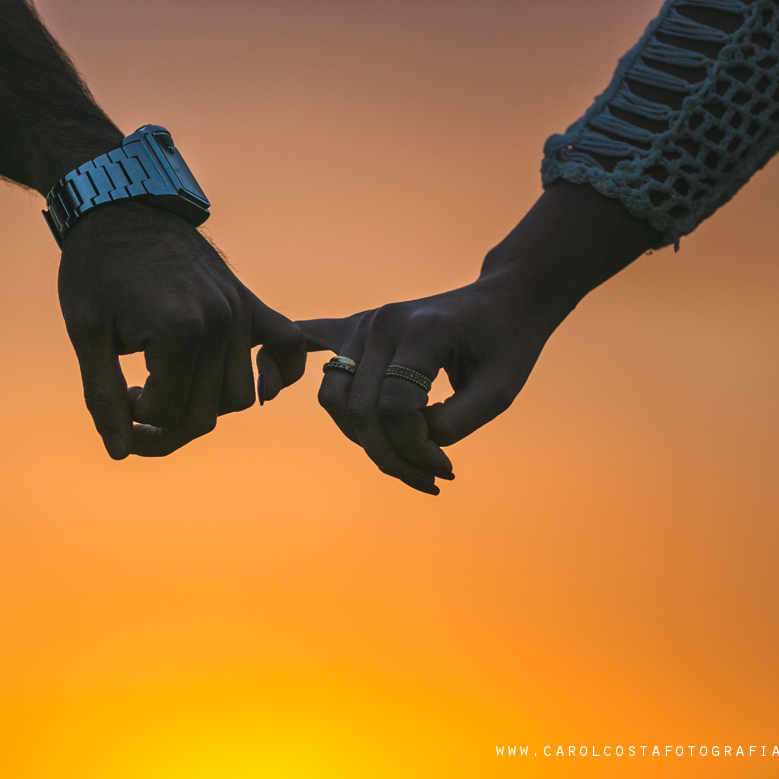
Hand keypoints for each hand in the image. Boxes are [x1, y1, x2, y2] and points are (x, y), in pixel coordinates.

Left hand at [58, 201, 304, 458]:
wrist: (120, 207)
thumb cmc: (95, 269)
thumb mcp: (85, 333)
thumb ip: (103, 396)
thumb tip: (119, 451)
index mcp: (179, 331)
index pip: (166, 413)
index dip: (133, 420)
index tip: (117, 397)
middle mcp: (220, 323)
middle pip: (206, 414)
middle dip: (166, 424)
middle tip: (134, 402)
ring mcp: (240, 311)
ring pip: (240, 396)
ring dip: (206, 405)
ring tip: (169, 385)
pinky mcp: (248, 301)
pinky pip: (287, 346)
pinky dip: (279, 372)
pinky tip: (261, 385)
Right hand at [296, 266, 558, 494]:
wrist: (504, 301)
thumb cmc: (508, 345)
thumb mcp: (499, 392)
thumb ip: (453, 424)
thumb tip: (408, 447)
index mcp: (420, 331)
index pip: (395, 406)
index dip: (417, 449)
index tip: (448, 469)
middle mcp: (381, 323)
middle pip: (357, 408)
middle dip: (389, 455)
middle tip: (429, 477)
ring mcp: (362, 324)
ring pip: (334, 398)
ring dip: (361, 439)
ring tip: (404, 458)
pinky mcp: (354, 328)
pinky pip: (305, 343)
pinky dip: (279, 364)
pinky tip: (270, 391)